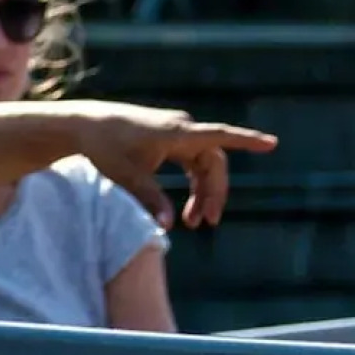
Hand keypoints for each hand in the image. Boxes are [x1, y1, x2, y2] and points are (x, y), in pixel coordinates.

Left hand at [68, 101, 277, 230]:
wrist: (81, 127)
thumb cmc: (103, 148)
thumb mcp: (127, 177)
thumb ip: (150, 200)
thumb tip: (169, 227)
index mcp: (176, 133)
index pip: (220, 136)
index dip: (247, 141)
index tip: (273, 143)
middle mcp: (180, 129)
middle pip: (213, 163)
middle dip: (213, 193)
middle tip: (205, 223)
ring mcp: (174, 134)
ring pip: (203, 166)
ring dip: (202, 193)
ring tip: (193, 223)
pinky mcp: (166, 141)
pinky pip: (192, 164)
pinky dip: (192, 185)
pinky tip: (187, 208)